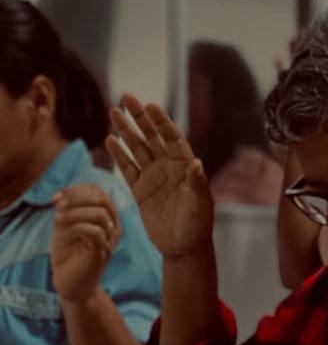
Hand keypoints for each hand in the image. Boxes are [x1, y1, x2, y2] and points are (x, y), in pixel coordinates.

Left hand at [51, 185, 119, 302]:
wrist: (71, 284)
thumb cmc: (69, 256)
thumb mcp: (65, 227)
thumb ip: (67, 211)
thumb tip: (62, 196)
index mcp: (106, 218)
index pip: (98, 193)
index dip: (77, 190)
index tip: (56, 197)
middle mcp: (113, 227)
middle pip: (103, 199)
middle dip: (77, 198)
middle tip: (58, 205)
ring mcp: (110, 240)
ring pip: (100, 214)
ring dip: (75, 212)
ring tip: (58, 219)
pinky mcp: (103, 252)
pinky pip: (96, 232)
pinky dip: (78, 226)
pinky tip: (64, 230)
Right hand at [106, 95, 213, 259]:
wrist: (183, 247)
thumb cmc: (197, 226)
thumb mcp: (201, 205)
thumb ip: (197, 184)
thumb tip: (196, 163)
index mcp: (185, 167)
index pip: (173, 138)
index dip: (162, 122)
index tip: (151, 106)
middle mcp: (169, 167)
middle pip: (152, 137)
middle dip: (140, 117)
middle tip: (126, 97)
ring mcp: (153, 177)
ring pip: (137, 148)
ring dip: (126, 131)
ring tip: (113, 112)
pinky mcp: (140, 190)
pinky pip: (128, 168)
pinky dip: (119, 155)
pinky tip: (110, 140)